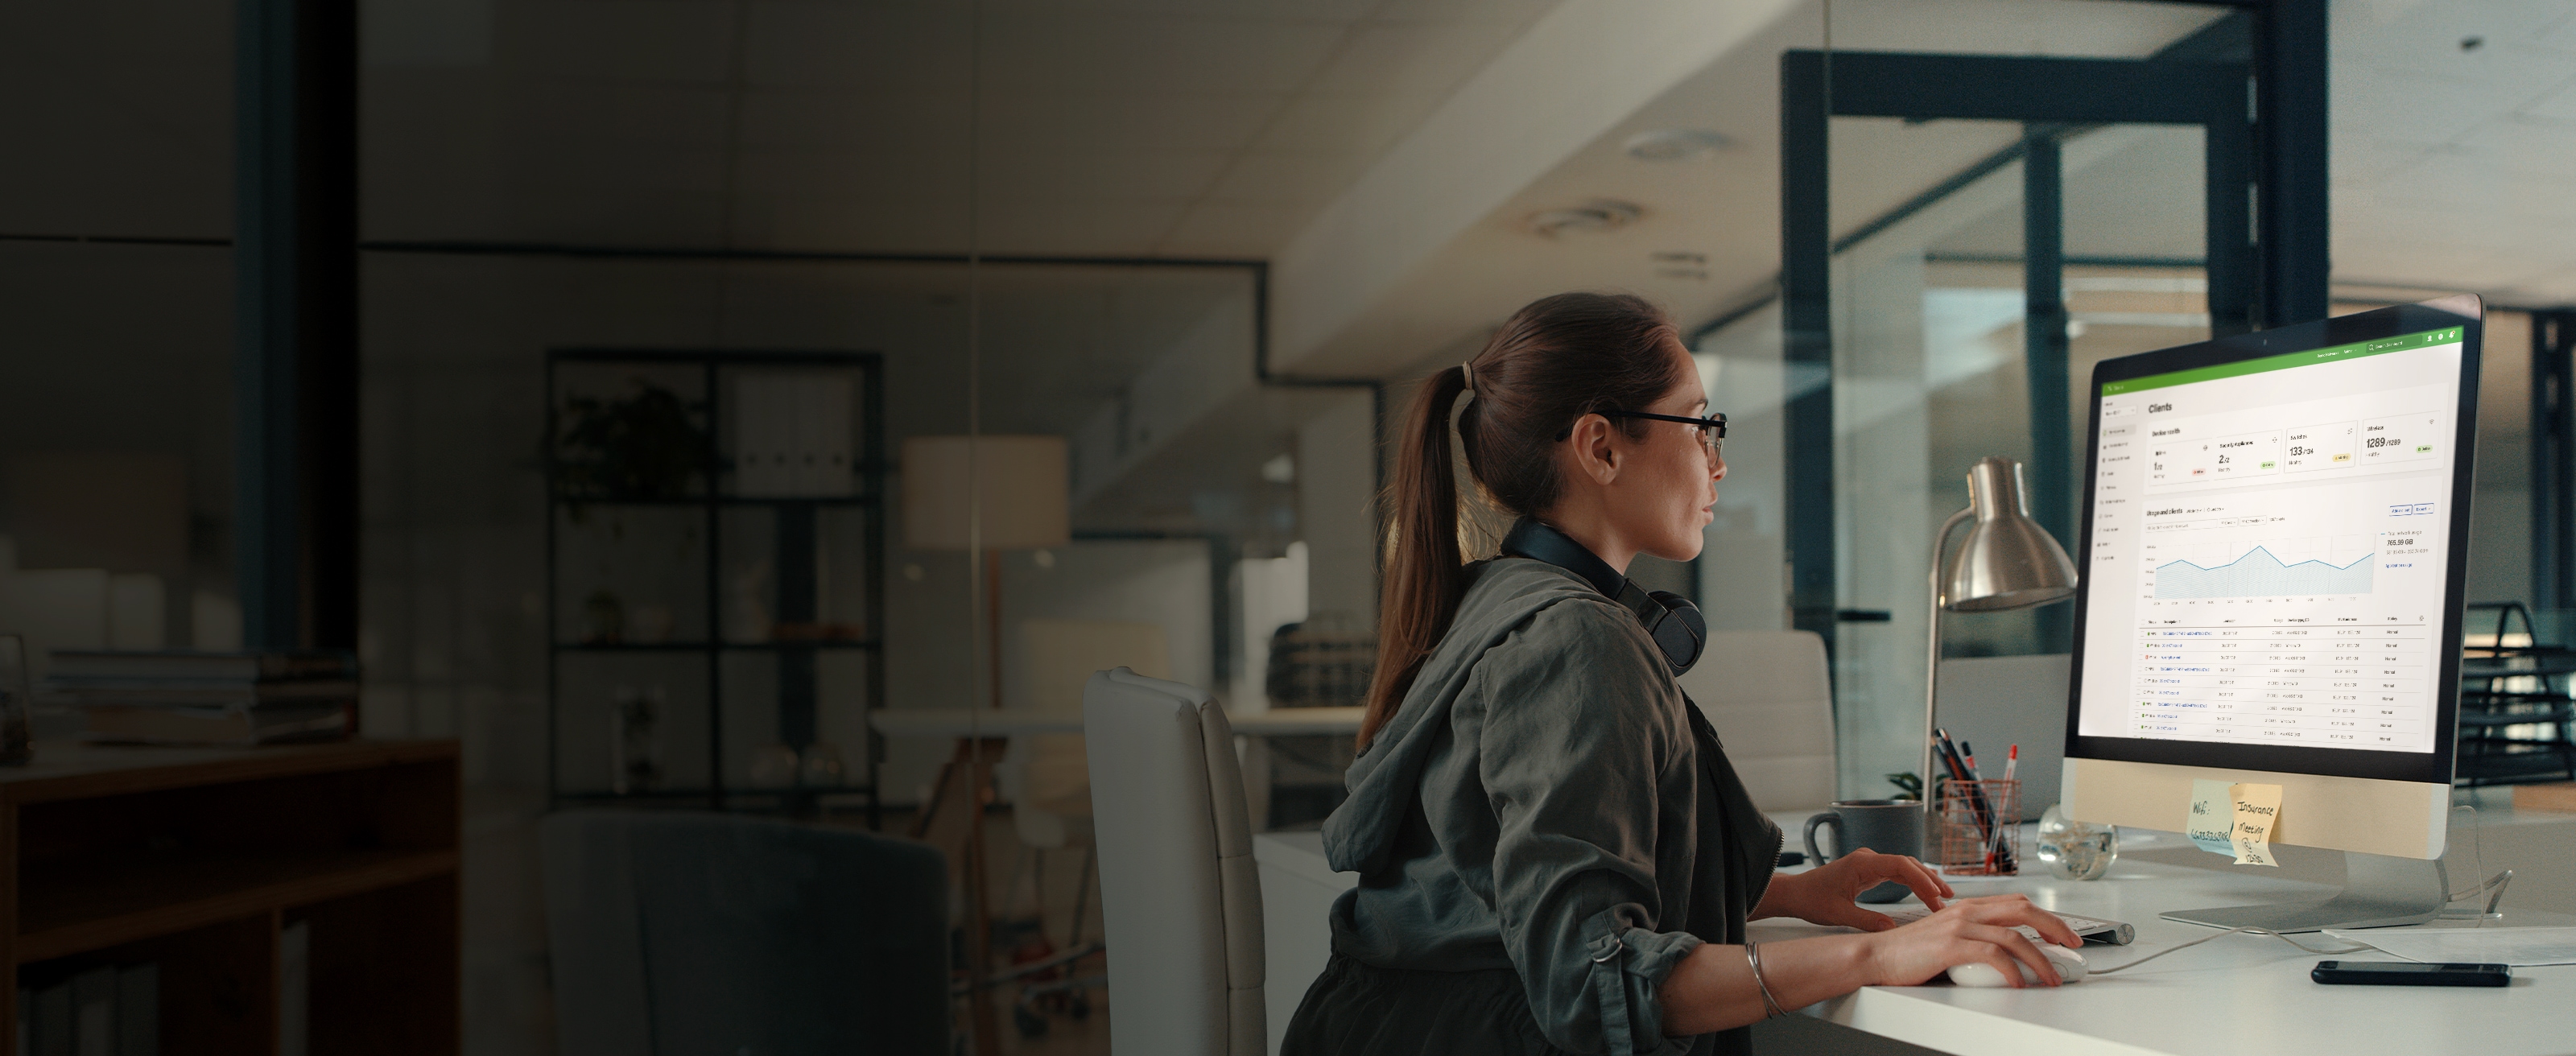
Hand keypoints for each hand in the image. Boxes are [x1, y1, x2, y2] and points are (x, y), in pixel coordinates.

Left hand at [1751, 848, 1951, 930]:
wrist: (1794, 894)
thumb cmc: (1812, 900)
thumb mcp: (1839, 914)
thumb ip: (1867, 921)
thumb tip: (1892, 931)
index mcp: (1861, 863)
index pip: (1900, 865)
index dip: (1921, 879)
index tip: (1936, 895)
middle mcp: (1868, 859)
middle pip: (1907, 864)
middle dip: (1929, 881)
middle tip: (1947, 900)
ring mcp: (1869, 864)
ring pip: (1904, 868)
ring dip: (1923, 881)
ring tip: (1943, 898)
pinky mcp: (1869, 871)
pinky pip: (1897, 874)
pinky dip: (1912, 883)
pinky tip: (1925, 894)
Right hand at [1860, 894, 2085, 988]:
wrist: (1875, 956)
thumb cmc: (1909, 952)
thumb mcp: (1948, 938)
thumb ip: (1974, 938)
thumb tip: (2008, 955)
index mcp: (1967, 907)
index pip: (2017, 904)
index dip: (2047, 917)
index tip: (2065, 935)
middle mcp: (1966, 911)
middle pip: (2024, 911)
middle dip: (2055, 928)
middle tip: (2073, 946)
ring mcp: (1958, 926)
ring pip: (2014, 936)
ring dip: (2040, 959)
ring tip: (2051, 977)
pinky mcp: (1950, 945)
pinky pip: (1993, 954)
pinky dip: (2012, 970)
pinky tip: (2018, 982)